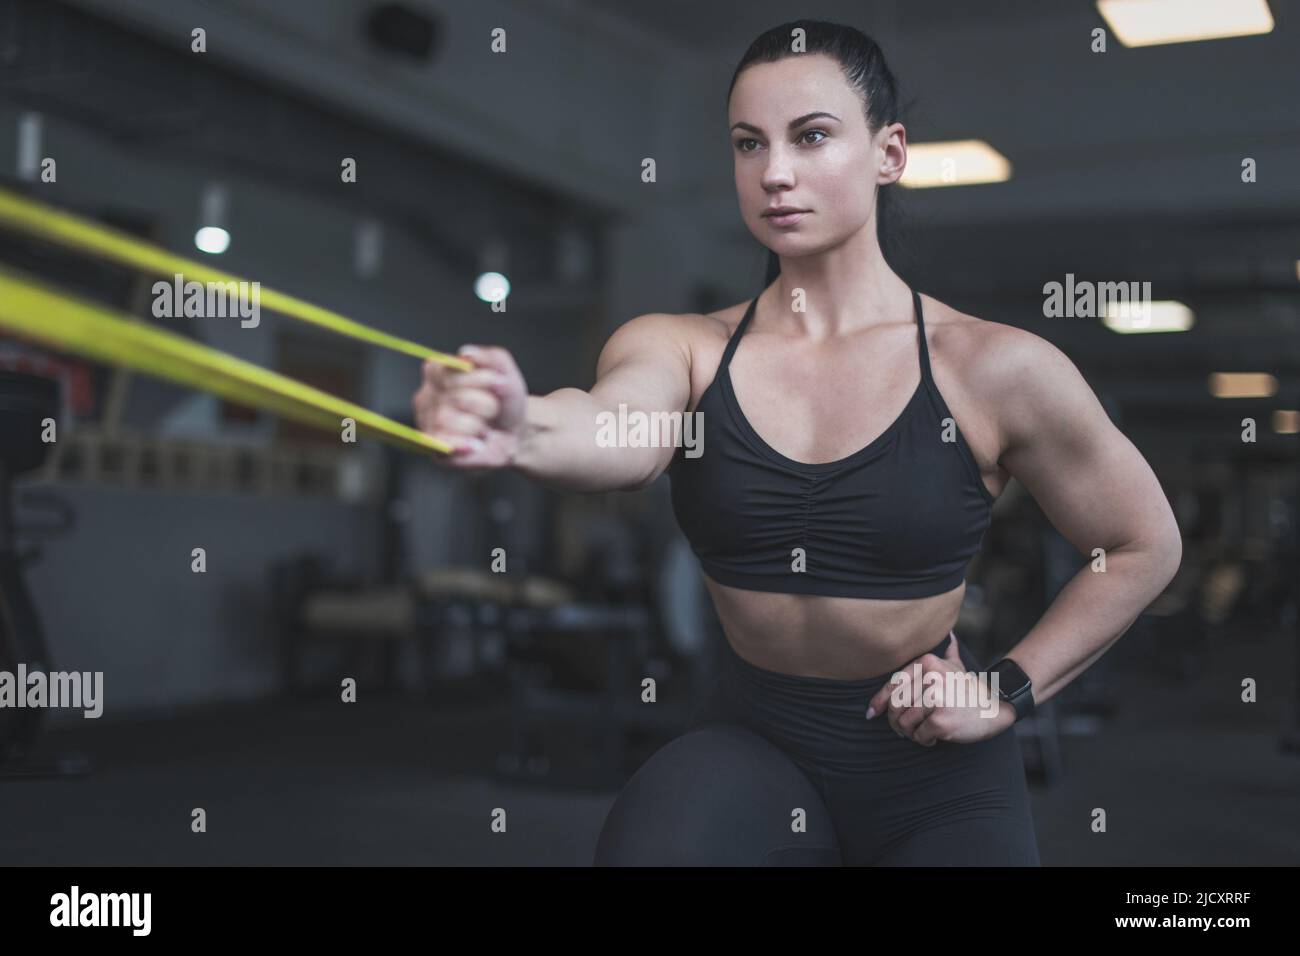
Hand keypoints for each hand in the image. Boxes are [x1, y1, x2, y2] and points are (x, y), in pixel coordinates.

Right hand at [411, 344, 528, 469]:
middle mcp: (426, 397)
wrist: (515, 432)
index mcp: (437, 372)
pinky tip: (476, 444)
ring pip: (449, 420)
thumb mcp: (506, 373)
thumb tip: (466, 354)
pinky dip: (466, 446)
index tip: (497, 382)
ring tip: (483, 427)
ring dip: (478, 425)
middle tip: (491, 410)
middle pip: (456, 397)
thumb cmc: (504, 401)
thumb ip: (492, 356)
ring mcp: (428, 424)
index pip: (447, 368)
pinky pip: (445, 446)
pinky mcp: (436, 450)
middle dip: (486, 404)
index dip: (478, 378)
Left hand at [865, 631, 1014, 745]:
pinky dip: (924, 740)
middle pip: (896, 706)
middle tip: (906, 730)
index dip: (879, 702)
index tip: (872, 713)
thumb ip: (946, 652)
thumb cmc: (969, 689)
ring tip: (926, 731)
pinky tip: (935, 737)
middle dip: (897, 722)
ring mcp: (935, 698)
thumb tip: (950, 634)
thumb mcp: (955, 666)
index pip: (893, 684)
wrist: (997, 706)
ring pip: (905, 723)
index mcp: (926, 662)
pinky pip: (919, 735)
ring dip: (912, 733)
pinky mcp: (940, 720)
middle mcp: (929, 677)